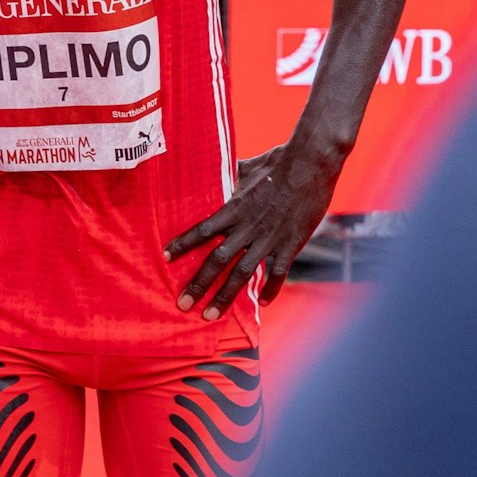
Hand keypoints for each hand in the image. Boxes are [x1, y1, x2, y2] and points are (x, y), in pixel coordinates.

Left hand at [163, 143, 339, 317]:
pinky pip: (278, 272)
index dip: (183, 244)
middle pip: (217, 260)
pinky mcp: (291, 244)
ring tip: (210, 314)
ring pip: (242, 273)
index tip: (165, 257)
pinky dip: (271, 289)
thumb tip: (218, 166)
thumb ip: (231, 175)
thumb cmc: (278, 162)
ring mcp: (269, 238)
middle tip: (183, 303)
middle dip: (199, 284)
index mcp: (234, 208)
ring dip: (225, 296)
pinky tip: (262, 301)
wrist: (311, 165)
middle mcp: (248, 227)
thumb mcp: (247, 167)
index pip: (202, 230)